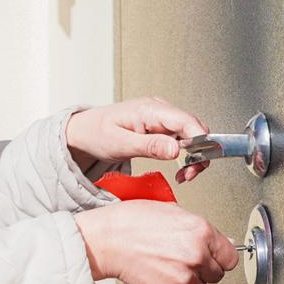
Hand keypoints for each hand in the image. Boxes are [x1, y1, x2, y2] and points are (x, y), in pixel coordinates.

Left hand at [66, 97, 211, 182]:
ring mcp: (161, 118)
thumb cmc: (96, 133)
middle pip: (195, 128)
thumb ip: (149, 146)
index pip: (187, 121)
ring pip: (192, 135)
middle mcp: (159, 110)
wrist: (84, 132)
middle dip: (199, 153)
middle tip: (188, 174)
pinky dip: (185, 155)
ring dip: (193, 156)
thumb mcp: (120, 144)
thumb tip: (176, 149)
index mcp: (150, 109)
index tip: (198, 162)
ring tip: (183, 174)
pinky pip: (182, 139)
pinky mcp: (161, 127)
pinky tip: (179, 167)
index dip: (199, 141)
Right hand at [75, 200, 239, 283]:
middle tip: (186, 260)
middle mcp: (196, 254)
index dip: (221, 256)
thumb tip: (215, 240)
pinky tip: (159, 272)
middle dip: (205, 268)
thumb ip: (197, 228)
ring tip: (168, 265)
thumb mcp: (171, 211)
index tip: (216, 258)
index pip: (230, 256)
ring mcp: (184, 275)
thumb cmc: (131, 222)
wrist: (107, 240)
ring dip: (189, 279)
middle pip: (218, 273)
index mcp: (200, 231)